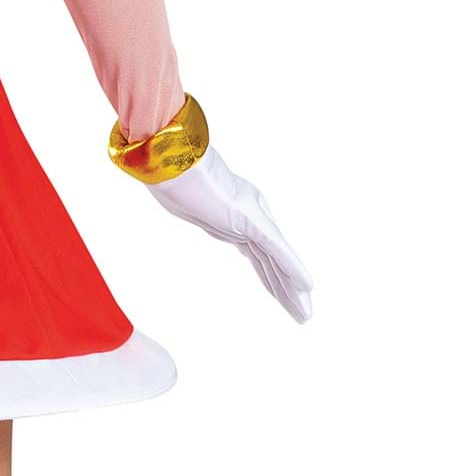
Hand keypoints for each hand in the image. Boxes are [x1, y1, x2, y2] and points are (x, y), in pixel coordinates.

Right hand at [149, 146, 313, 321]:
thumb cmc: (170, 176)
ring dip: (292, 289)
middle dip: (286, 289)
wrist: (168, 160)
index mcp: (237, 216)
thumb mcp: (182, 202)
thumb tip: (181, 203)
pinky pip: (276, 249)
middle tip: (302, 313)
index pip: (260, 253)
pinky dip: (292, 268)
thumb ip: (191, 207)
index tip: (282, 294)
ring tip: (305, 314)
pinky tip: (308, 287)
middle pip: (273, 261)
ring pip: (278, 261)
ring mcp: (251, 217)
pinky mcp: (251, 219)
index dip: (274, 275)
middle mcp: (250, 217)